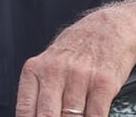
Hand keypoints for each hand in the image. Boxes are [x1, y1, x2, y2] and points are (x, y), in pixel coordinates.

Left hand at [14, 8, 135, 116]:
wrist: (110, 27)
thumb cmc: (77, 46)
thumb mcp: (49, 62)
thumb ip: (40, 89)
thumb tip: (33, 116)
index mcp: (35, 69)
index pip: (25, 110)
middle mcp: (55, 72)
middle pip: (47, 116)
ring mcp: (79, 77)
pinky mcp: (103, 83)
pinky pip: (95, 115)